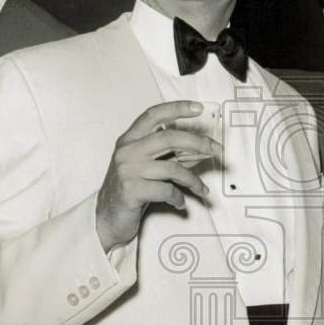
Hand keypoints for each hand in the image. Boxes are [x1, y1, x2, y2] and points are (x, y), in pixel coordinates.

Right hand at [95, 100, 219, 251]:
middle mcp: (127, 151)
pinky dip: (178, 198)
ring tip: (200, 189)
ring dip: (193, 180)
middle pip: (168, 137)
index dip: (176, 108)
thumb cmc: (133, 188)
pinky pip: (166, 190)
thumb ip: (174, 155)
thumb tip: (204, 148)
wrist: (108, 217)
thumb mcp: (151, 167)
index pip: (153, 115)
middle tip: (216, 149)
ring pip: (172, 168)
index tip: (197, 107)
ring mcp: (128, 170)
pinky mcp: (131, 190)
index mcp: (130, 139)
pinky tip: (180, 203)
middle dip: (197, 142)